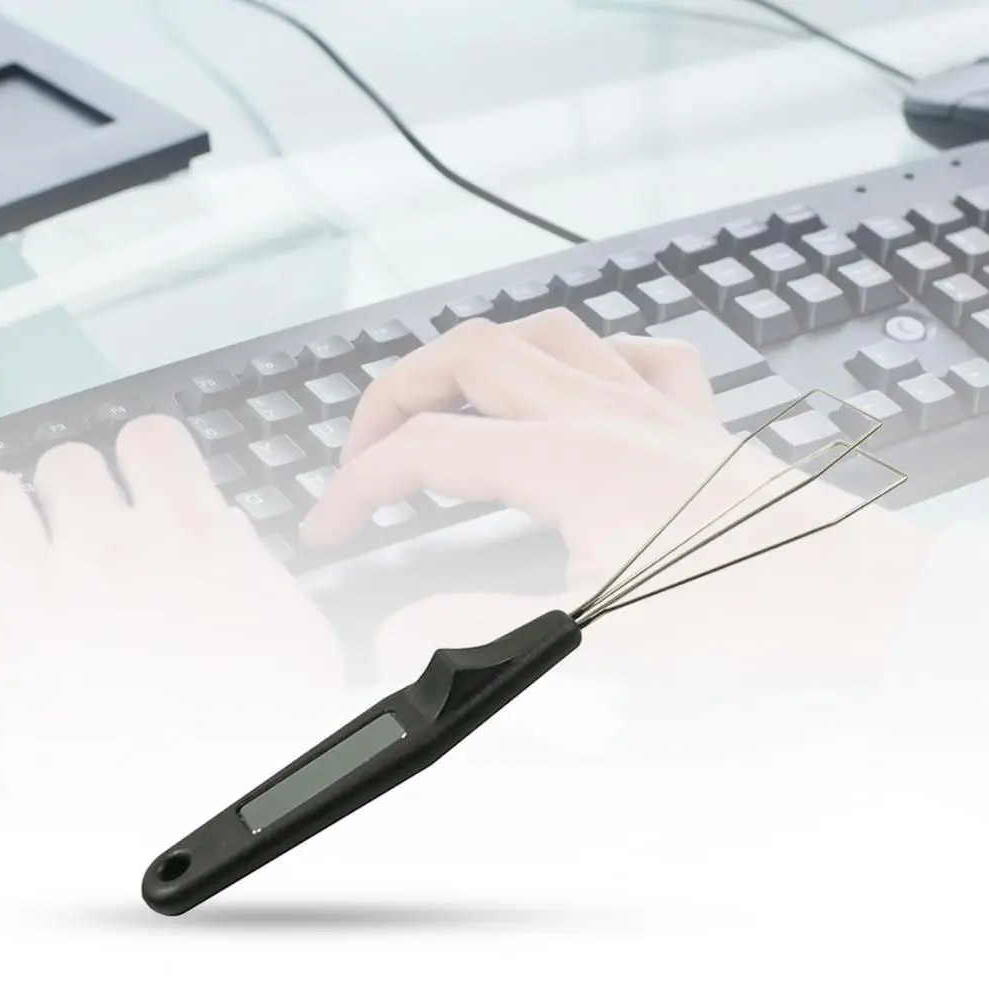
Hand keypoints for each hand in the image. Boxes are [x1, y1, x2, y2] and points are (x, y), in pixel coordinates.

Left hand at [0, 415, 340, 744]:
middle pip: (67, 463)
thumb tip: (222, 532)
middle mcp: (114, 548)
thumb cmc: (269, 722)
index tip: (150, 480)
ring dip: (15, 519)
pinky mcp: (1, 651)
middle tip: (93, 532)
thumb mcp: (291, 623)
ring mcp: (44, 594)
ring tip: (37, 557)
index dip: (149, 457)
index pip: (148, 436)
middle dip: (79, 492)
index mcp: (193, 533)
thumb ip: (247, 561)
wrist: (217, 799)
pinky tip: (17, 610)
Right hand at [300, 309, 935, 690]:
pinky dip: (588, 354)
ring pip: (544, 331)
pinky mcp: (691, 417)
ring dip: (479, 358)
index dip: (358, 486)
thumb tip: (399, 635)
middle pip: (466, 356)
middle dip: (393, 395)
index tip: (330, 525)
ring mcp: (650, 404)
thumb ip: (482, 631)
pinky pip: (635, 350)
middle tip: (368, 451)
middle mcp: (603, 413)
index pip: (426, 451)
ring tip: (449, 402)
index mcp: (568, 460)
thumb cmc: (741, 616)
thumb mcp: (594, 637)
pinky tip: (576, 383)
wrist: (847, 598)